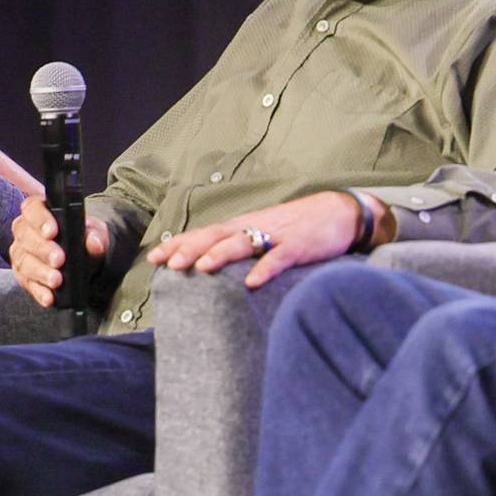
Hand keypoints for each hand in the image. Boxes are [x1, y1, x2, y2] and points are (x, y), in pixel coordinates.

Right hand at [11, 190, 111, 304]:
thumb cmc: (82, 237)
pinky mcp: (23, 275)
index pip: (32, 208)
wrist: (84, 257)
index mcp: (40, 211)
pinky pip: (27, 283)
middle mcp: (25, 230)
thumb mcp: (94, 231)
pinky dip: (39, 291)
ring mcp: (21, 253)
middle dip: (43, 250)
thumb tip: (94, 242)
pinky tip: (49, 297)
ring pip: (24, 261)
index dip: (40, 219)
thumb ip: (95, 234)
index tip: (53, 231)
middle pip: (26, 237)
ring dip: (41, 272)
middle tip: (59, 260)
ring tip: (56, 280)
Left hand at [149, 190, 364, 288]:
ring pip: (244, 243)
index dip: (180, 244)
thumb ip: (241, 247)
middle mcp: (255, 226)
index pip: (205, 234)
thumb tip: (211, 266)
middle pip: (217, 236)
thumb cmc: (299, 227)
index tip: (154, 258)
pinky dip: (265, 269)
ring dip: (220, 254)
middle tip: (169, 263)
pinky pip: (280, 257)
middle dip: (191, 248)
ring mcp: (277, 235)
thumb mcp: (265, 232)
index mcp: (244, 225)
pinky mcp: (300, 246)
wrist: (340, 212)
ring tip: (200, 267)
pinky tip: (252, 283)